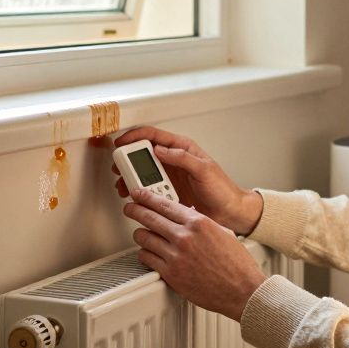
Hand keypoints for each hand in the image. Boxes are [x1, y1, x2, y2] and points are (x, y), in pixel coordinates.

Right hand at [112, 126, 262, 235]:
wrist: (229, 212)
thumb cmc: (222, 189)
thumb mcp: (204, 170)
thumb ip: (183, 158)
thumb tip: (161, 150)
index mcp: (182, 149)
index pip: (153, 135)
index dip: (134, 137)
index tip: (121, 144)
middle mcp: (174, 160)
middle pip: (144, 154)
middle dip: (128, 160)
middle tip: (119, 169)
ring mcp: (170, 176)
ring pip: (144, 172)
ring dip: (132, 178)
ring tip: (125, 186)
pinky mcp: (169, 191)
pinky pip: (149, 189)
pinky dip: (140, 191)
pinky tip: (137, 197)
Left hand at [124, 188, 266, 320]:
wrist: (242, 289)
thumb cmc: (236, 264)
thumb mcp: (222, 232)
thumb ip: (201, 224)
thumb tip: (187, 218)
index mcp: (198, 223)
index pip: (165, 204)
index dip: (147, 197)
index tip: (140, 194)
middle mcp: (185, 237)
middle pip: (149, 217)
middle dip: (136, 210)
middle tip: (130, 208)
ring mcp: (176, 255)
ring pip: (144, 238)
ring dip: (140, 234)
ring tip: (140, 233)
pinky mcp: (170, 273)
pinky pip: (147, 258)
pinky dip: (144, 254)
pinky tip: (148, 253)